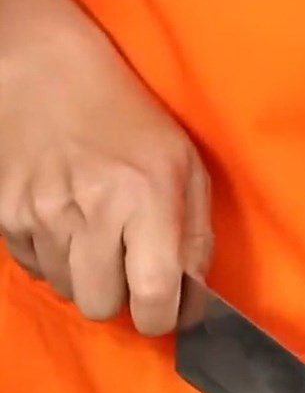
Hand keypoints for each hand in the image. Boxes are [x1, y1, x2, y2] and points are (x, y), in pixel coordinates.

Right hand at [0, 11, 211, 334]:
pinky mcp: (6, 215)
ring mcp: (41, 215)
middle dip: (122, 299)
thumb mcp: (187, 171)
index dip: (162, 317)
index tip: (166, 310)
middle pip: (101, 306)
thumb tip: (192, 296)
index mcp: (145, 200)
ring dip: (89, 277)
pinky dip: (57, 260)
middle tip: (130, 269)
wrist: (48, 75)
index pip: (151, 296)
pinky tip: (69, 225)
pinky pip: (37, 270)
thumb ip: (197, 239)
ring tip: (98, 236)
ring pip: (69, 291)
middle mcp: (90, 212)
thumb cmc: (133, 126)